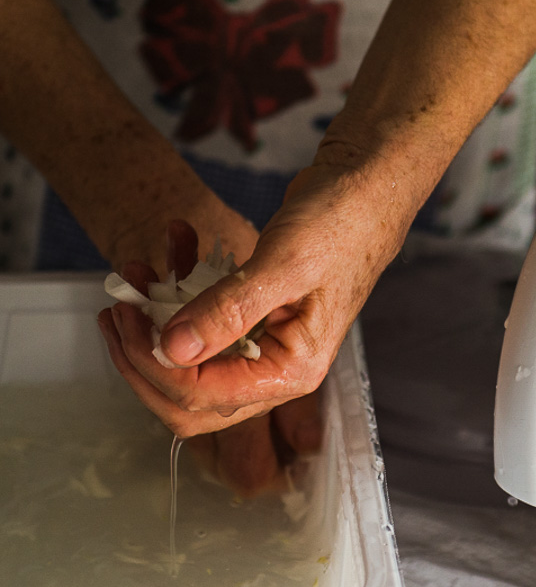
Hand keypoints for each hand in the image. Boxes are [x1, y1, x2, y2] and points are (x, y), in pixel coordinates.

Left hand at [97, 163, 408, 436]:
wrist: (364, 190)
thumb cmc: (341, 225)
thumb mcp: (283, 265)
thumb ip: (228, 312)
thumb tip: (172, 351)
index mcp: (291, 369)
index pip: (203, 396)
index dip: (154, 365)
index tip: (127, 317)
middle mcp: (276, 367)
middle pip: (190, 396)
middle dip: (144, 357)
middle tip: (118, 311)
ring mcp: (263, 344)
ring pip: (190, 360)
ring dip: (155, 318)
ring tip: (139, 270)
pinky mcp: (252, 317)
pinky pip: (203, 320)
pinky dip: (180, 287)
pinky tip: (177, 243)